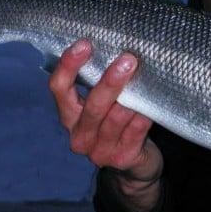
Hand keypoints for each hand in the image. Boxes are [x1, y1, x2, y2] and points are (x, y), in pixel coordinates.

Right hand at [49, 39, 162, 191]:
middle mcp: (80, 136)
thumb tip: (115, 46)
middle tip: (128, 60)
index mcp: (69, 117)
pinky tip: (151, 104)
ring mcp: (100, 152)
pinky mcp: (123, 159)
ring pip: (115, 119)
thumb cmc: (117, 125)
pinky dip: (143, 116)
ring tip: (143, 77)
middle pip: (92, 106)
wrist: (133, 168)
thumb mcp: (102, 107)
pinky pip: (135, 131)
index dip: (68, 66)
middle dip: (110, 82)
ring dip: (130, 98)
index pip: (59, 89)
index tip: (85, 44)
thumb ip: (99, 85)